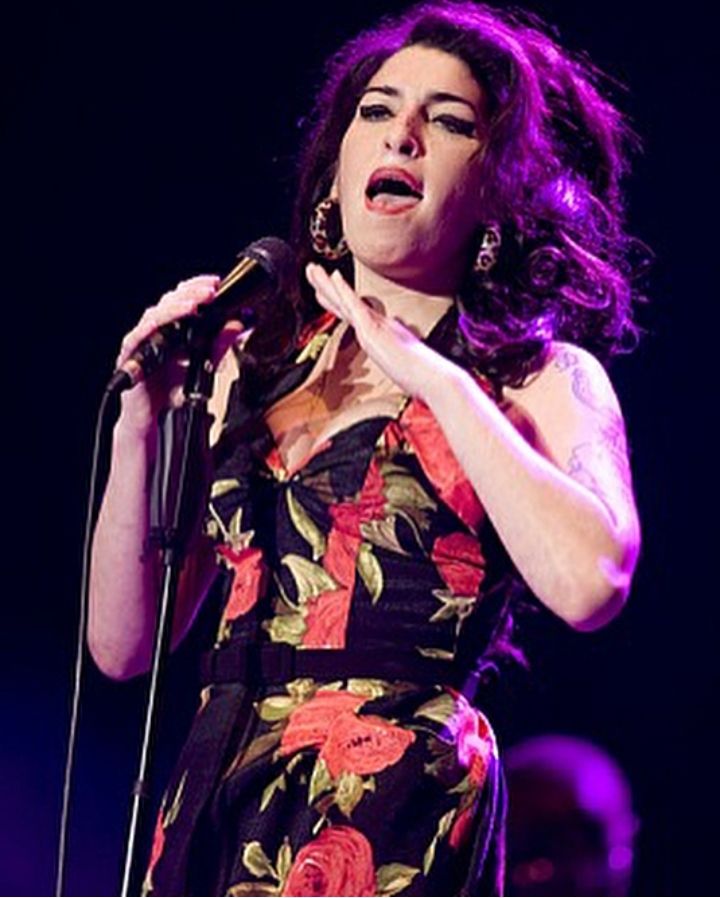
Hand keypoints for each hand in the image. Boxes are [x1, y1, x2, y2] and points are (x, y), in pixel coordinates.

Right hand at [116, 274, 245, 435]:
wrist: (153, 417)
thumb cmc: (172, 390)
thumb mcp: (203, 368)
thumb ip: (218, 348)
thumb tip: (237, 328)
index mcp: (173, 328)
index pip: (183, 299)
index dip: (197, 287)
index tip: (216, 283)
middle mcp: (156, 330)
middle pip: (170, 302)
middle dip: (191, 293)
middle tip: (210, 291)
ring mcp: (142, 341)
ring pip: (155, 315)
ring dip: (174, 308)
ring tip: (192, 304)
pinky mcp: (130, 356)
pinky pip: (136, 338)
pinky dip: (147, 329)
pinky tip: (158, 323)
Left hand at [304, 262, 453, 400]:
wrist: (433, 379)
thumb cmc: (421, 376)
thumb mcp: (401, 362)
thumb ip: (393, 352)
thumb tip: (390, 348)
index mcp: (382, 332)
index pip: (353, 314)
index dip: (336, 299)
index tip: (323, 287)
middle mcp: (378, 323)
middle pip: (345, 303)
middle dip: (325, 286)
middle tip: (310, 269)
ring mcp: (376, 325)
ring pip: (345, 300)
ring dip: (326, 283)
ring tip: (311, 269)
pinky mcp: (374, 329)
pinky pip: (355, 306)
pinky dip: (344, 290)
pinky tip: (333, 276)